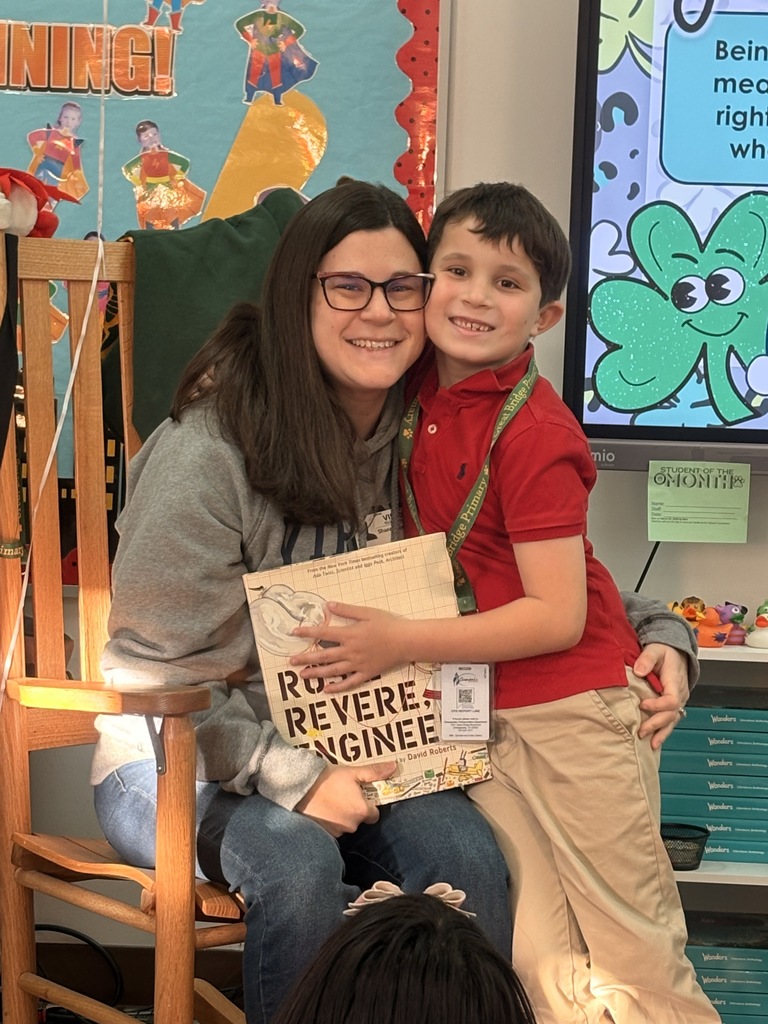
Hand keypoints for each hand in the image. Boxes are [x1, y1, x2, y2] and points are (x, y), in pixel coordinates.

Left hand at [291, 602, 407, 691]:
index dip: (307, 632)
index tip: (294, 633)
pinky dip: (337, 688)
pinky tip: (326, 690)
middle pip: (323, 655)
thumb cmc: (388, 624)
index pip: (323, 633)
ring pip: (333, 671)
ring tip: (303, 676)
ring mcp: (357, 664)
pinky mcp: (366, 674)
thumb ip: (347, 610)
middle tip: (291, 662)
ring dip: (316, 673)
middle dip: (306, 658)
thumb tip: (328, 605)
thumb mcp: (367, 613)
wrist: (406, 641)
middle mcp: (350, 651)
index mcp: (350, 635)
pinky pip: (349, 683)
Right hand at [295, 762, 395, 836]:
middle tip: (343, 793)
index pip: (374, 814)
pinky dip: (330, 820)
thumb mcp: (353, 772)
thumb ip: (374, 772)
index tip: (360, 795)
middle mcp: (352, 825)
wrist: (302, 789)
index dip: (369, 805)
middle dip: (353, 808)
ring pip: (345, 824)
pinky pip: (332, 828)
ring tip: (331, 799)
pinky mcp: (324, 833)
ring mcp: (338, 831)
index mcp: (362, 811)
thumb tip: (394, 767)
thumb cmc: (329, 780)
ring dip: (341, 814)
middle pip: (359, 819)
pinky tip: (323, 808)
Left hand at [634, 643, 690, 749]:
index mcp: (675, 682)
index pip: (671, 700)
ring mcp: (678, 701)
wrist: (675, 652)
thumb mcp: (655, 650)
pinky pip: (671, 720)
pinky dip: (663, 731)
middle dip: (656, 724)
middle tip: (641, 731)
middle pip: (671, 714)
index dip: (658, 705)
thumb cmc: (665, 652)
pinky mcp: (674, 704)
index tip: (642, 705)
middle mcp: (680, 694)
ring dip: (661, 732)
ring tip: (650, 744)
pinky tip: (655, 741)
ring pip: (672, 720)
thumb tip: (638, 671)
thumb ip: (647, 659)